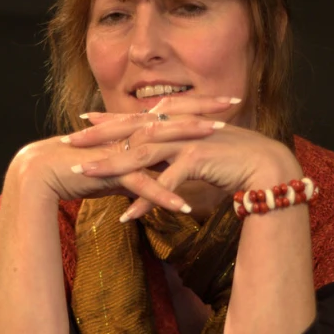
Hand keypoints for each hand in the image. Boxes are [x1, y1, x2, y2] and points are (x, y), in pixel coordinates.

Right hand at [7, 97, 232, 213]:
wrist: (44, 172)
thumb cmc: (80, 166)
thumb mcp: (117, 164)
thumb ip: (140, 167)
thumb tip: (158, 178)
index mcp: (133, 126)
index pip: (173, 109)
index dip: (201, 103)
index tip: (228, 98)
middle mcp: (128, 131)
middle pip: (172, 118)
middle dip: (204, 112)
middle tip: (234, 105)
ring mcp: (119, 149)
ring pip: (159, 147)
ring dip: (188, 149)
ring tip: (217, 154)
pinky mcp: (109, 170)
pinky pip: (141, 183)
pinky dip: (163, 195)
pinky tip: (184, 207)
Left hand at [64, 95, 301, 219]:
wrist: (266, 165)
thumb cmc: (233, 159)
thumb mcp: (198, 152)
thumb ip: (175, 155)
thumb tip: (155, 164)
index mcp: (177, 122)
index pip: (135, 117)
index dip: (109, 118)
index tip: (83, 120)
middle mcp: (178, 126)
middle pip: (129, 130)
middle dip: (97, 136)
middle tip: (67, 141)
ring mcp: (186, 140)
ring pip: (140, 153)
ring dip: (111, 166)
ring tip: (84, 175)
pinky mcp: (196, 158)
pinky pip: (164, 181)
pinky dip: (146, 200)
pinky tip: (127, 216)